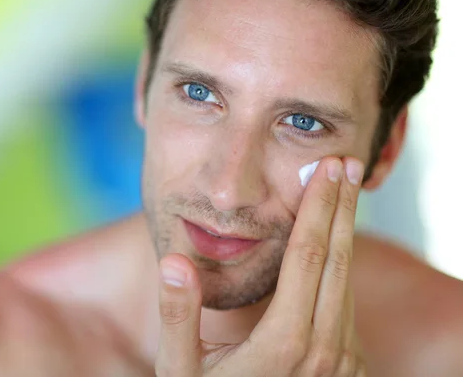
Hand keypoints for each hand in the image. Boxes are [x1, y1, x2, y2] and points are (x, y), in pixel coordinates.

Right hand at [155, 157, 366, 375]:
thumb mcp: (178, 369)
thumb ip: (177, 316)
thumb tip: (173, 261)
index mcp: (285, 345)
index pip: (309, 259)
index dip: (319, 209)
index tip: (327, 170)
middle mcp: (324, 352)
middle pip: (339, 262)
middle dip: (343, 207)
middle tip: (346, 164)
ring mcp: (341, 362)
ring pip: (348, 282)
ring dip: (346, 233)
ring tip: (342, 193)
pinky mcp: (345, 366)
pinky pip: (347, 304)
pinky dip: (342, 265)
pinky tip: (332, 244)